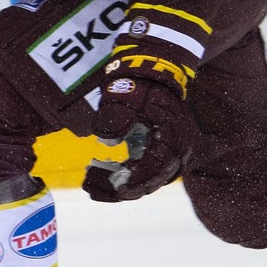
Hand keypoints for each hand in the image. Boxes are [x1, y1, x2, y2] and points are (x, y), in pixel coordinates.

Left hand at [83, 52, 195, 201]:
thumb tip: (107, 139)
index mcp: (173, 137)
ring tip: (89, 187)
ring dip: (118, 188)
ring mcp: (167, 154)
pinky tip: (96, 179)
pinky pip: (142, 174)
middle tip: (91, 189)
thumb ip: (117, 117)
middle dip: (122, 190)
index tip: (118, 189)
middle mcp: (176, 150)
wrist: (150, 76)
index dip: (137, 181)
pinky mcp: (156, 155)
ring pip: (146, 182)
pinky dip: (121, 180)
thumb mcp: (126, 97)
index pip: (158, 167)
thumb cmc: (138, 87)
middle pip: (151, 181)